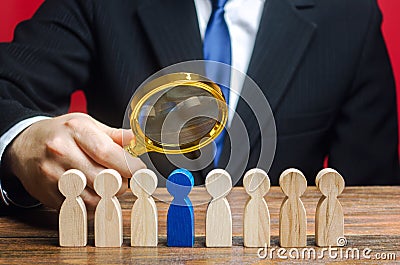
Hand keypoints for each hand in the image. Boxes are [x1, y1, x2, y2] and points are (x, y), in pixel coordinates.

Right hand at [3, 113, 145, 210]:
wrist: (24, 144)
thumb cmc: (60, 133)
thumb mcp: (86, 123)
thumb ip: (113, 134)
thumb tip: (136, 140)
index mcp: (76, 130)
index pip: (108, 153)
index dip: (129, 165)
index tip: (140, 170)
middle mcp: (62, 151)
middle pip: (103, 178)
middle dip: (122, 183)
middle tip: (125, 179)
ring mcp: (52, 175)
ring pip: (93, 198)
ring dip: (109, 197)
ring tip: (110, 186)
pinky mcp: (48, 194)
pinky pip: (79, 208)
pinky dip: (93, 205)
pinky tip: (94, 193)